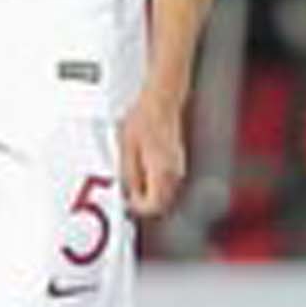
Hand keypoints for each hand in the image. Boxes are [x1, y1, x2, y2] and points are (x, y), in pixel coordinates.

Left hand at [120, 85, 189, 218]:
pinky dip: (157, 180)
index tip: (127, 201)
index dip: (138, 207)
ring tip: (135, 177)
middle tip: (129, 193)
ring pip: (167, 190)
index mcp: (161, 172)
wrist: (161, 99)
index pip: (154, 205)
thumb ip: (129, 177)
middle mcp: (175, 171)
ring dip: (151, 190)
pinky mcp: (179, 157)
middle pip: (163, 201)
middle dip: (145, 201)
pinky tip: (145, 167)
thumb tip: (128, 194)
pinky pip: (170, 178)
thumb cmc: (144, 118)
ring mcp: (179, 164)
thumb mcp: (126, 150)